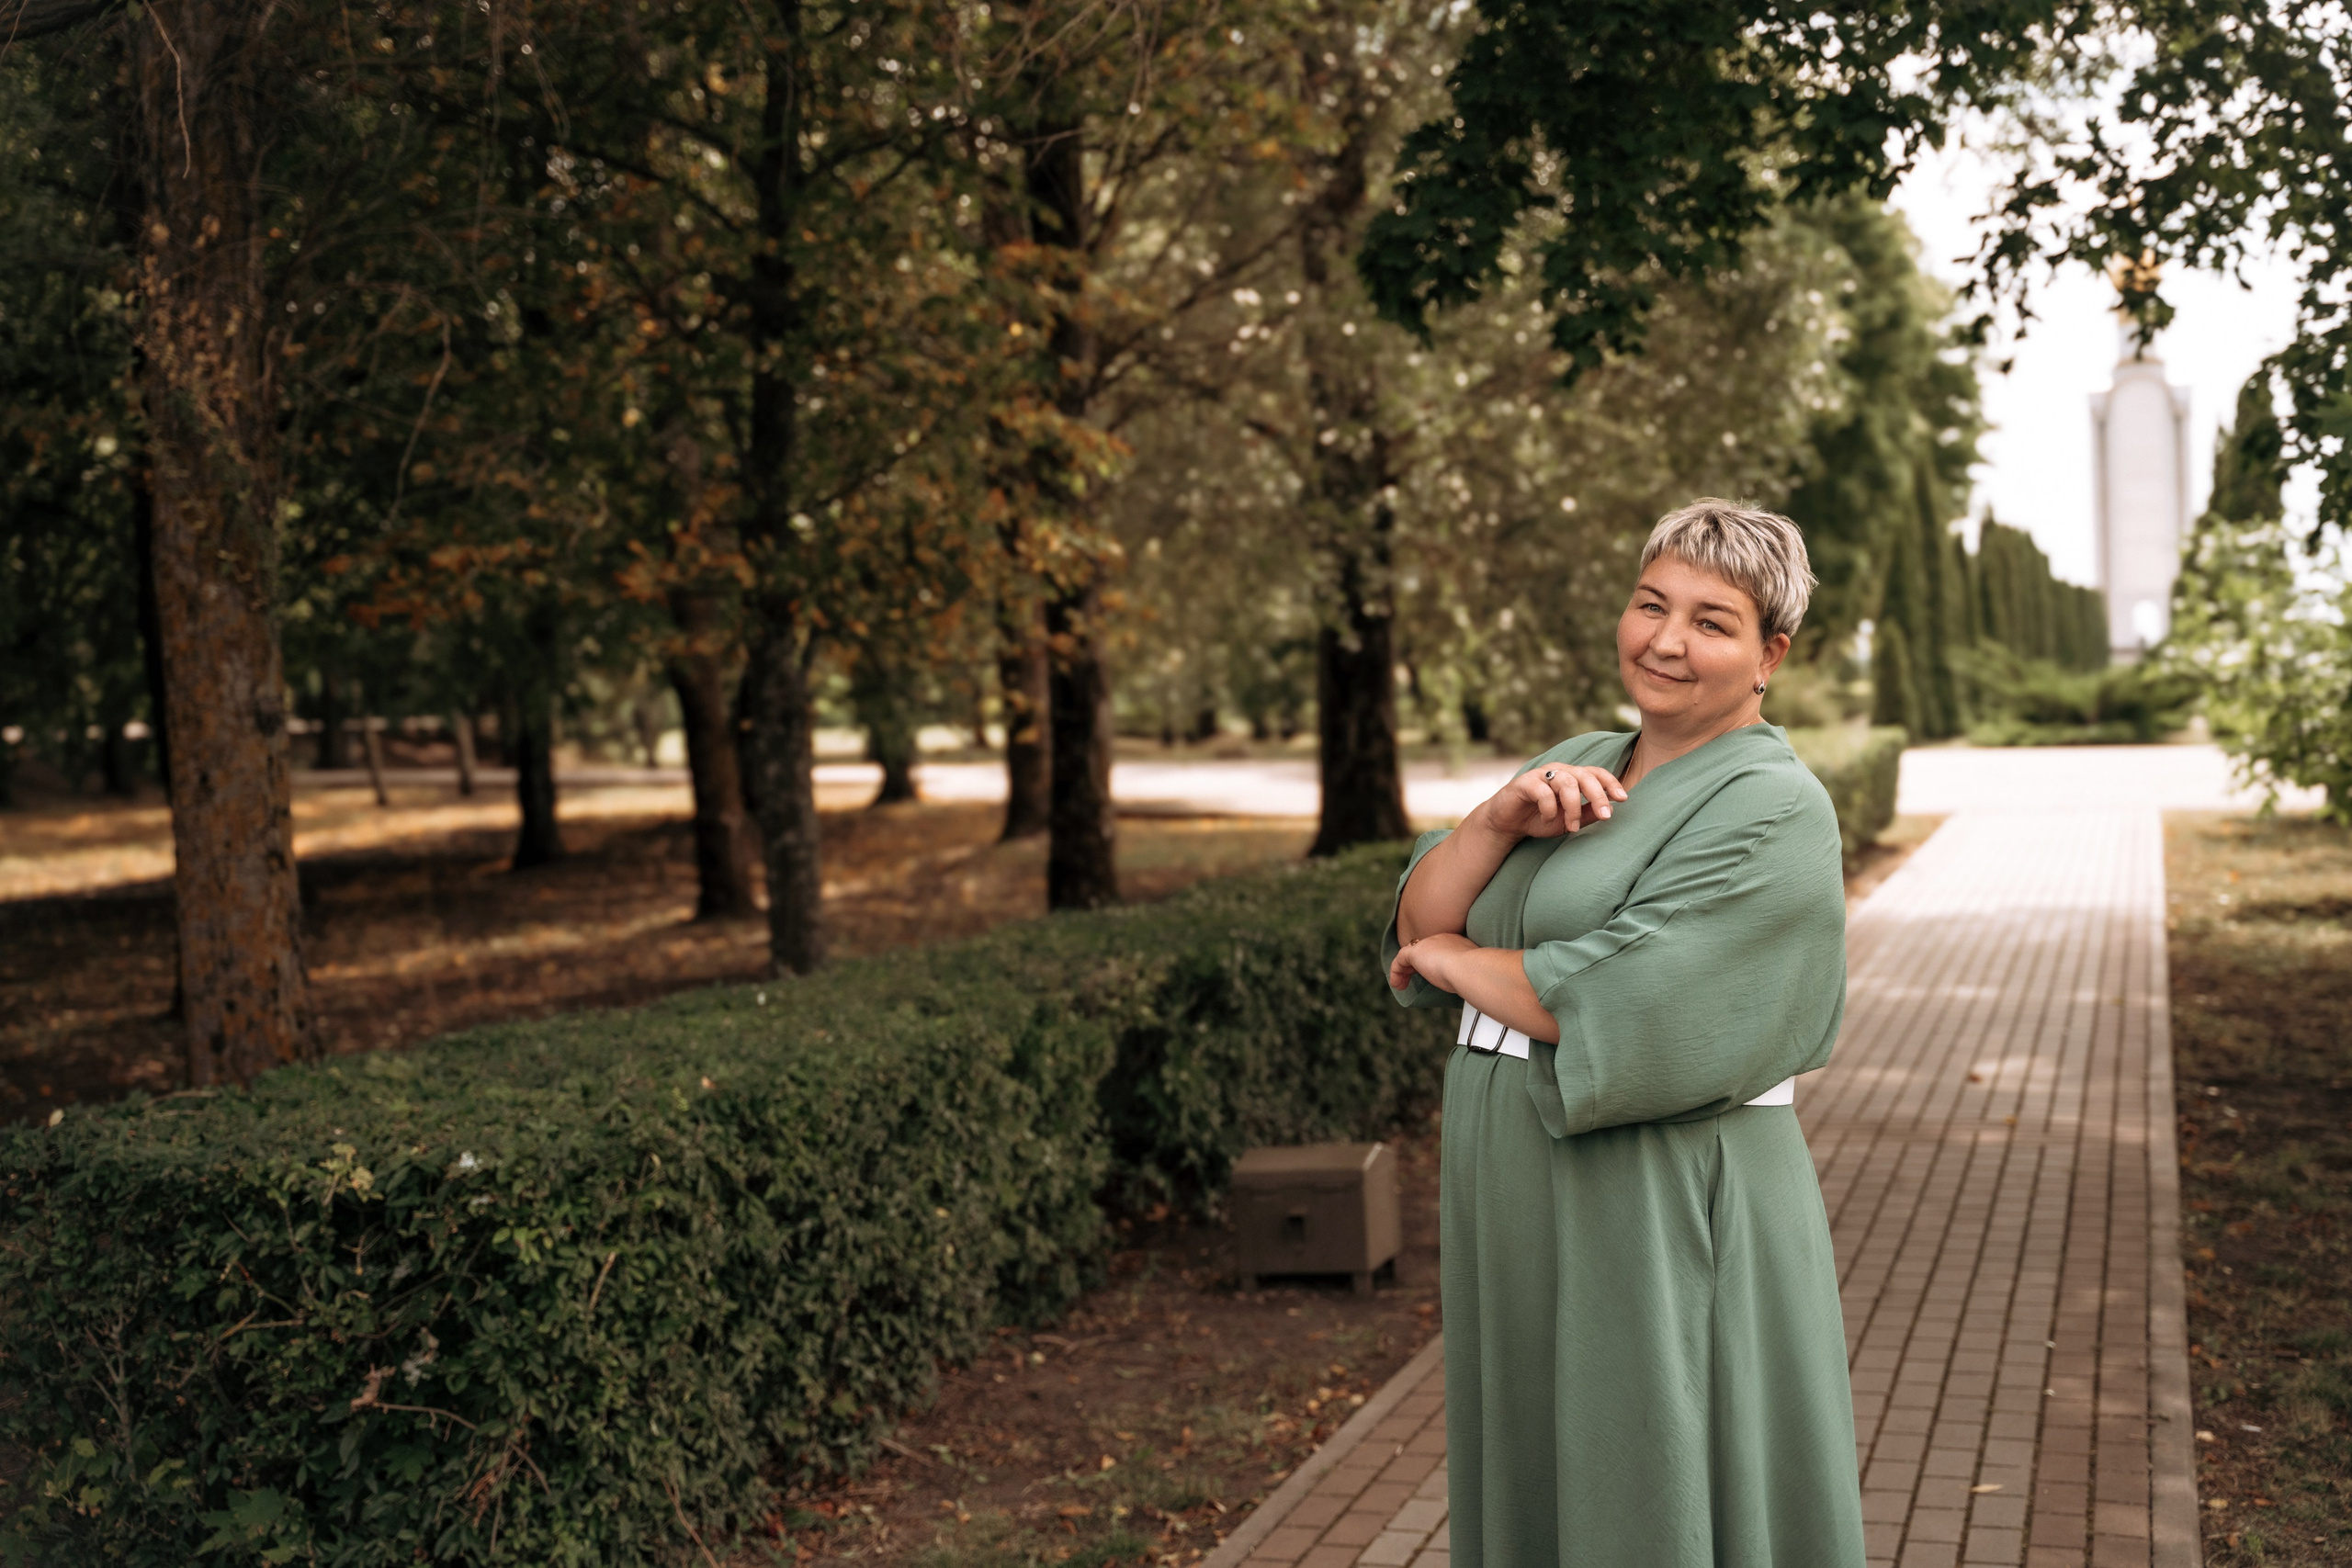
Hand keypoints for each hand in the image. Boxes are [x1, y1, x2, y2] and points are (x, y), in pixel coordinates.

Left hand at [1389, 932, 1474, 992]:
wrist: (1470, 968)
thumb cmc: (1474, 973)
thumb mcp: (1469, 972)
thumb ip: (1463, 973)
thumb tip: (1461, 983)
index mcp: (1456, 942)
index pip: (1439, 948)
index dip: (1431, 961)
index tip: (1432, 974)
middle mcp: (1441, 939)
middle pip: (1423, 949)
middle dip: (1416, 965)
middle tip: (1414, 978)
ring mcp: (1428, 944)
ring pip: (1409, 955)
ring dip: (1404, 971)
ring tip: (1402, 985)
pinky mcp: (1416, 952)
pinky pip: (1400, 960)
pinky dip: (1396, 972)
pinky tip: (1397, 984)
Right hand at [1477, 763, 1625, 839]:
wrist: (1507, 824)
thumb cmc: (1540, 819)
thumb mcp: (1568, 821)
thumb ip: (1587, 815)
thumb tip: (1610, 812)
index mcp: (1572, 777)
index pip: (1596, 773)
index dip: (1611, 783)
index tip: (1623, 799)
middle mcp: (1559, 771)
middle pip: (1584, 775)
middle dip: (1598, 795)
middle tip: (1605, 816)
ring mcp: (1541, 775)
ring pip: (1566, 783)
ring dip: (1573, 807)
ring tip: (1572, 827)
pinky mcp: (1524, 782)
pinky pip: (1543, 792)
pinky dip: (1549, 808)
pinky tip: (1547, 819)